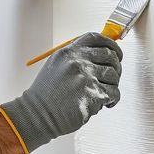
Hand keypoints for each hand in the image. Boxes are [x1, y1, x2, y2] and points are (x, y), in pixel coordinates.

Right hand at [0, 33, 122, 153]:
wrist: (38, 115)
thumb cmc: (46, 95)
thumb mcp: (56, 66)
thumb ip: (76, 58)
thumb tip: (100, 56)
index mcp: (69, 52)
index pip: (96, 39)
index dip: (111, 44)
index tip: (116, 53)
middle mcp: (78, 62)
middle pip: (110, 55)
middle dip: (116, 67)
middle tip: (112, 76)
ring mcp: (86, 78)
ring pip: (114, 75)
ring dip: (112, 85)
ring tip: (103, 93)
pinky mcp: (93, 95)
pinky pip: (114, 93)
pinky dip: (112, 100)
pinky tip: (105, 103)